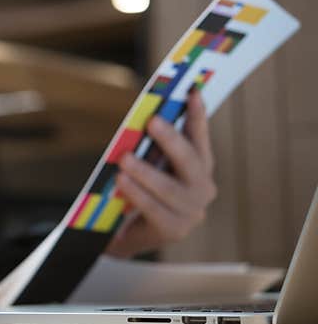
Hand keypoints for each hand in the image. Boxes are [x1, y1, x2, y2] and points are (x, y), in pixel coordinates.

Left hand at [106, 90, 216, 258]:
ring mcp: (192, 212)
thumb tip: (144, 119)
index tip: (191, 91)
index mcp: (200, 168)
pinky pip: (155, 209)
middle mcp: (202, 189)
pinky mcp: (174, 230)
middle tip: (152, 121)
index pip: (200, 138)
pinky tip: (122, 182)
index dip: (197, 115)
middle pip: (191, 161)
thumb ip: (151, 147)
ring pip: (170, 188)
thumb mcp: (147, 164)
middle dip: (172, 139)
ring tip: (124, 159)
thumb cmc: (139, 191)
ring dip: (146, 171)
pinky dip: (137, 194)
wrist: (127, 232)